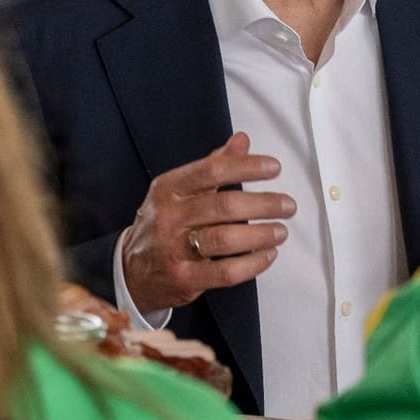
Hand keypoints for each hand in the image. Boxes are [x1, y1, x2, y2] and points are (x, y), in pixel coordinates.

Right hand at [122, 132, 294, 312]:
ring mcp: (173, 249)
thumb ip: (211, 166)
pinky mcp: (184, 278)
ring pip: (226, 239)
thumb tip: (241, 141)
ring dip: (260, 234)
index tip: (273, 168)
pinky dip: (252, 264)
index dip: (246, 167)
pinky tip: (267, 255)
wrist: (132, 271)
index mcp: (168, 189)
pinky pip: (226, 271)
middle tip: (287, 205)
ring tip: (280, 231)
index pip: (211, 170)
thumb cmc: (163, 226)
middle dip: (263, 204)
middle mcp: (168, 217)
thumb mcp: (178, 191)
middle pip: (223, 206)